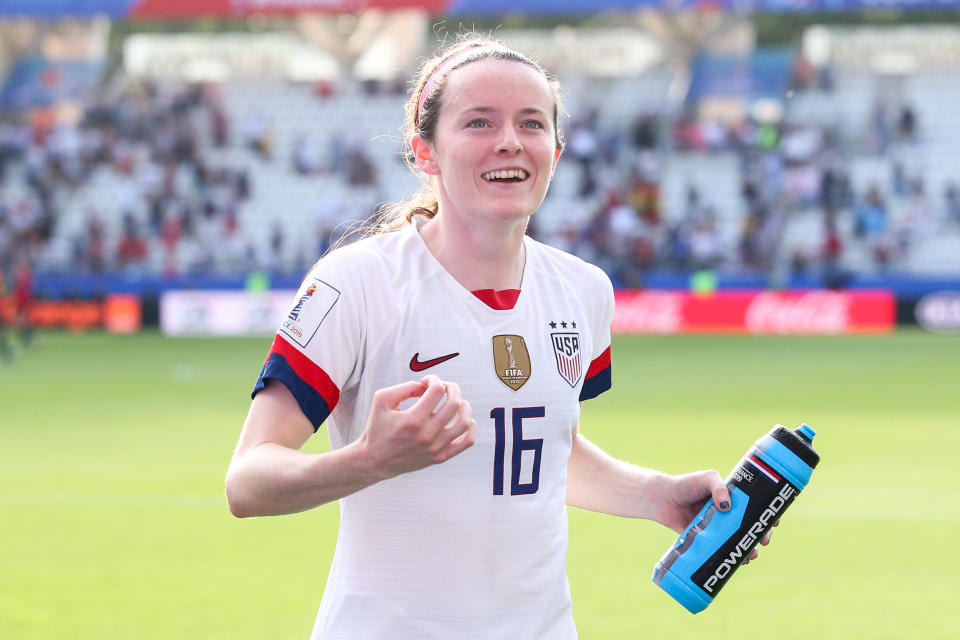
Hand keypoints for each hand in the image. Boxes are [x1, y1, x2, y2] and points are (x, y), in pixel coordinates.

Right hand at [359, 375, 475, 480]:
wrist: (374, 461)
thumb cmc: (378, 428)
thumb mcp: (382, 400)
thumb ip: (405, 387)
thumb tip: (427, 386)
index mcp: (412, 420)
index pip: (437, 391)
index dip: (434, 380)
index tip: (426, 382)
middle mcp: (426, 435)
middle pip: (454, 403)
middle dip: (451, 388)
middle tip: (443, 387)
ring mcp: (435, 448)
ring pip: (464, 422)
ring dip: (464, 405)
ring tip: (455, 401)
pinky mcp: (440, 457)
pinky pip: (467, 442)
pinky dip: (470, 427)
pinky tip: (463, 419)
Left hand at [659, 470, 774, 563]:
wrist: (662, 500)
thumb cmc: (686, 485)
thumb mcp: (706, 479)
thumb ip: (717, 487)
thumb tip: (727, 506)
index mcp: (733, 498)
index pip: (756, 506)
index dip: (769, 514)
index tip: (776, 522)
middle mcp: (729, 514)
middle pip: (752, 526)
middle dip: (762, 535)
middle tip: (764, 540)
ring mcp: (719, 528)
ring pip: (740, 540)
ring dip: (750, 549)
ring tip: (751, 555)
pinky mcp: (708, 540)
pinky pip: (724, 551)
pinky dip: (733, 557)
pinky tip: (738, 562)